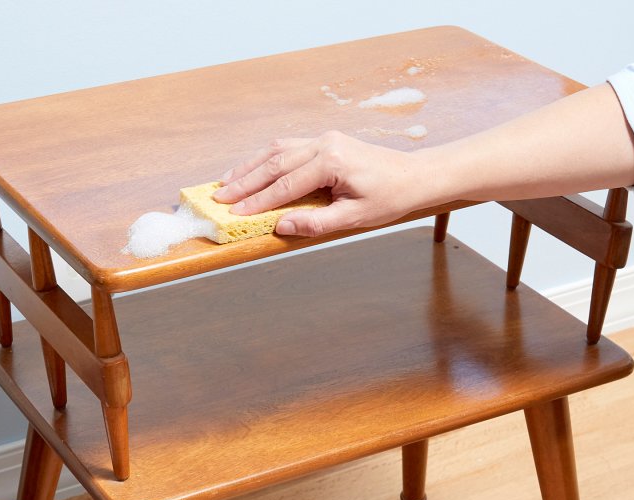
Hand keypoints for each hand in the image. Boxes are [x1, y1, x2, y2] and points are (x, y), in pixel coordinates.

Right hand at [211, 131, 428, 236]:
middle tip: (219, 198)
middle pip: (274, 162)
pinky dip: (264, 159)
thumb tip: (281, 226)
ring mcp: (323, 139)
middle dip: (244, 182)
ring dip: (249, 167)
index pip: (285, 184)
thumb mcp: (354, 218)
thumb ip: (315, 222)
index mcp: (332, 161)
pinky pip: (286, 148)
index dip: (258, 201)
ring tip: (225, 183)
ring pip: (276, 151)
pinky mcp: (324, 141)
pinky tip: (250, 170)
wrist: (414, 176)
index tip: (235, 213)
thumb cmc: (389, 198)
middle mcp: (324, 144)